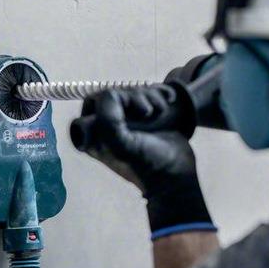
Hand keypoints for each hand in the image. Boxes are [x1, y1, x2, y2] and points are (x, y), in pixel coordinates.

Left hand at [73, 85, 214, 238]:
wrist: (175, 175)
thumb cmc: (144, 163)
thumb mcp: (118, 144)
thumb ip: (106, 118)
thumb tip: (111, 94)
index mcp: (94, 134)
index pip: (93, 101)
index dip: (107, 101)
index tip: (123, 113)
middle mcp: (109, 126)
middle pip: (115, 93)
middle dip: (133, 96)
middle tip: (146, 112)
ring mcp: (130, 121)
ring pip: (134, 92)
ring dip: (149, 96)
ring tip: (159, 112)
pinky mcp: (148, 117)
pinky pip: (149, 93)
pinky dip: (159, 94)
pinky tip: (167, 103)